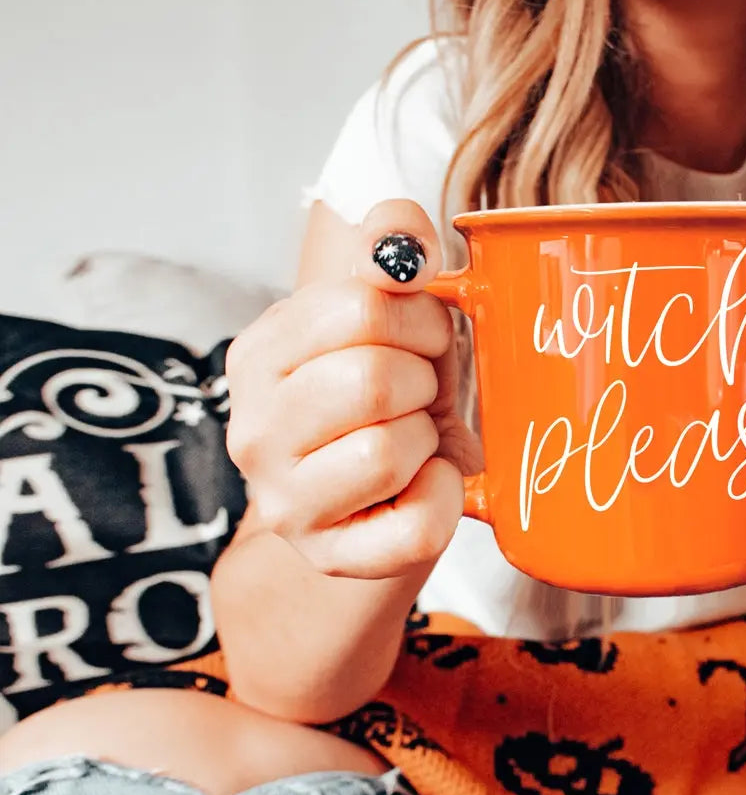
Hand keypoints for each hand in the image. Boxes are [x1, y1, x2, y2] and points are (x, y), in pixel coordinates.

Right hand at [225, 201, 481, 579]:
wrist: (383, 498)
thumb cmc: (394, 397)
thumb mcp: (394, 313)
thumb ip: (392, 247)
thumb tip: (401, 237)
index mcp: (260, 354)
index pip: (360, 306)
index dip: (419, 318)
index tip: (421, 338)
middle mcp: (252, 429)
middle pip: (373, 379)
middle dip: (423, 380)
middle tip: (419, 394)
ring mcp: (283, 503)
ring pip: (389, 452)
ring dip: (427, 439)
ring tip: (413, 440)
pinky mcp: (330, 557)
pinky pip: (416, 525)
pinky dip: (443, 499)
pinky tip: (427, 484)